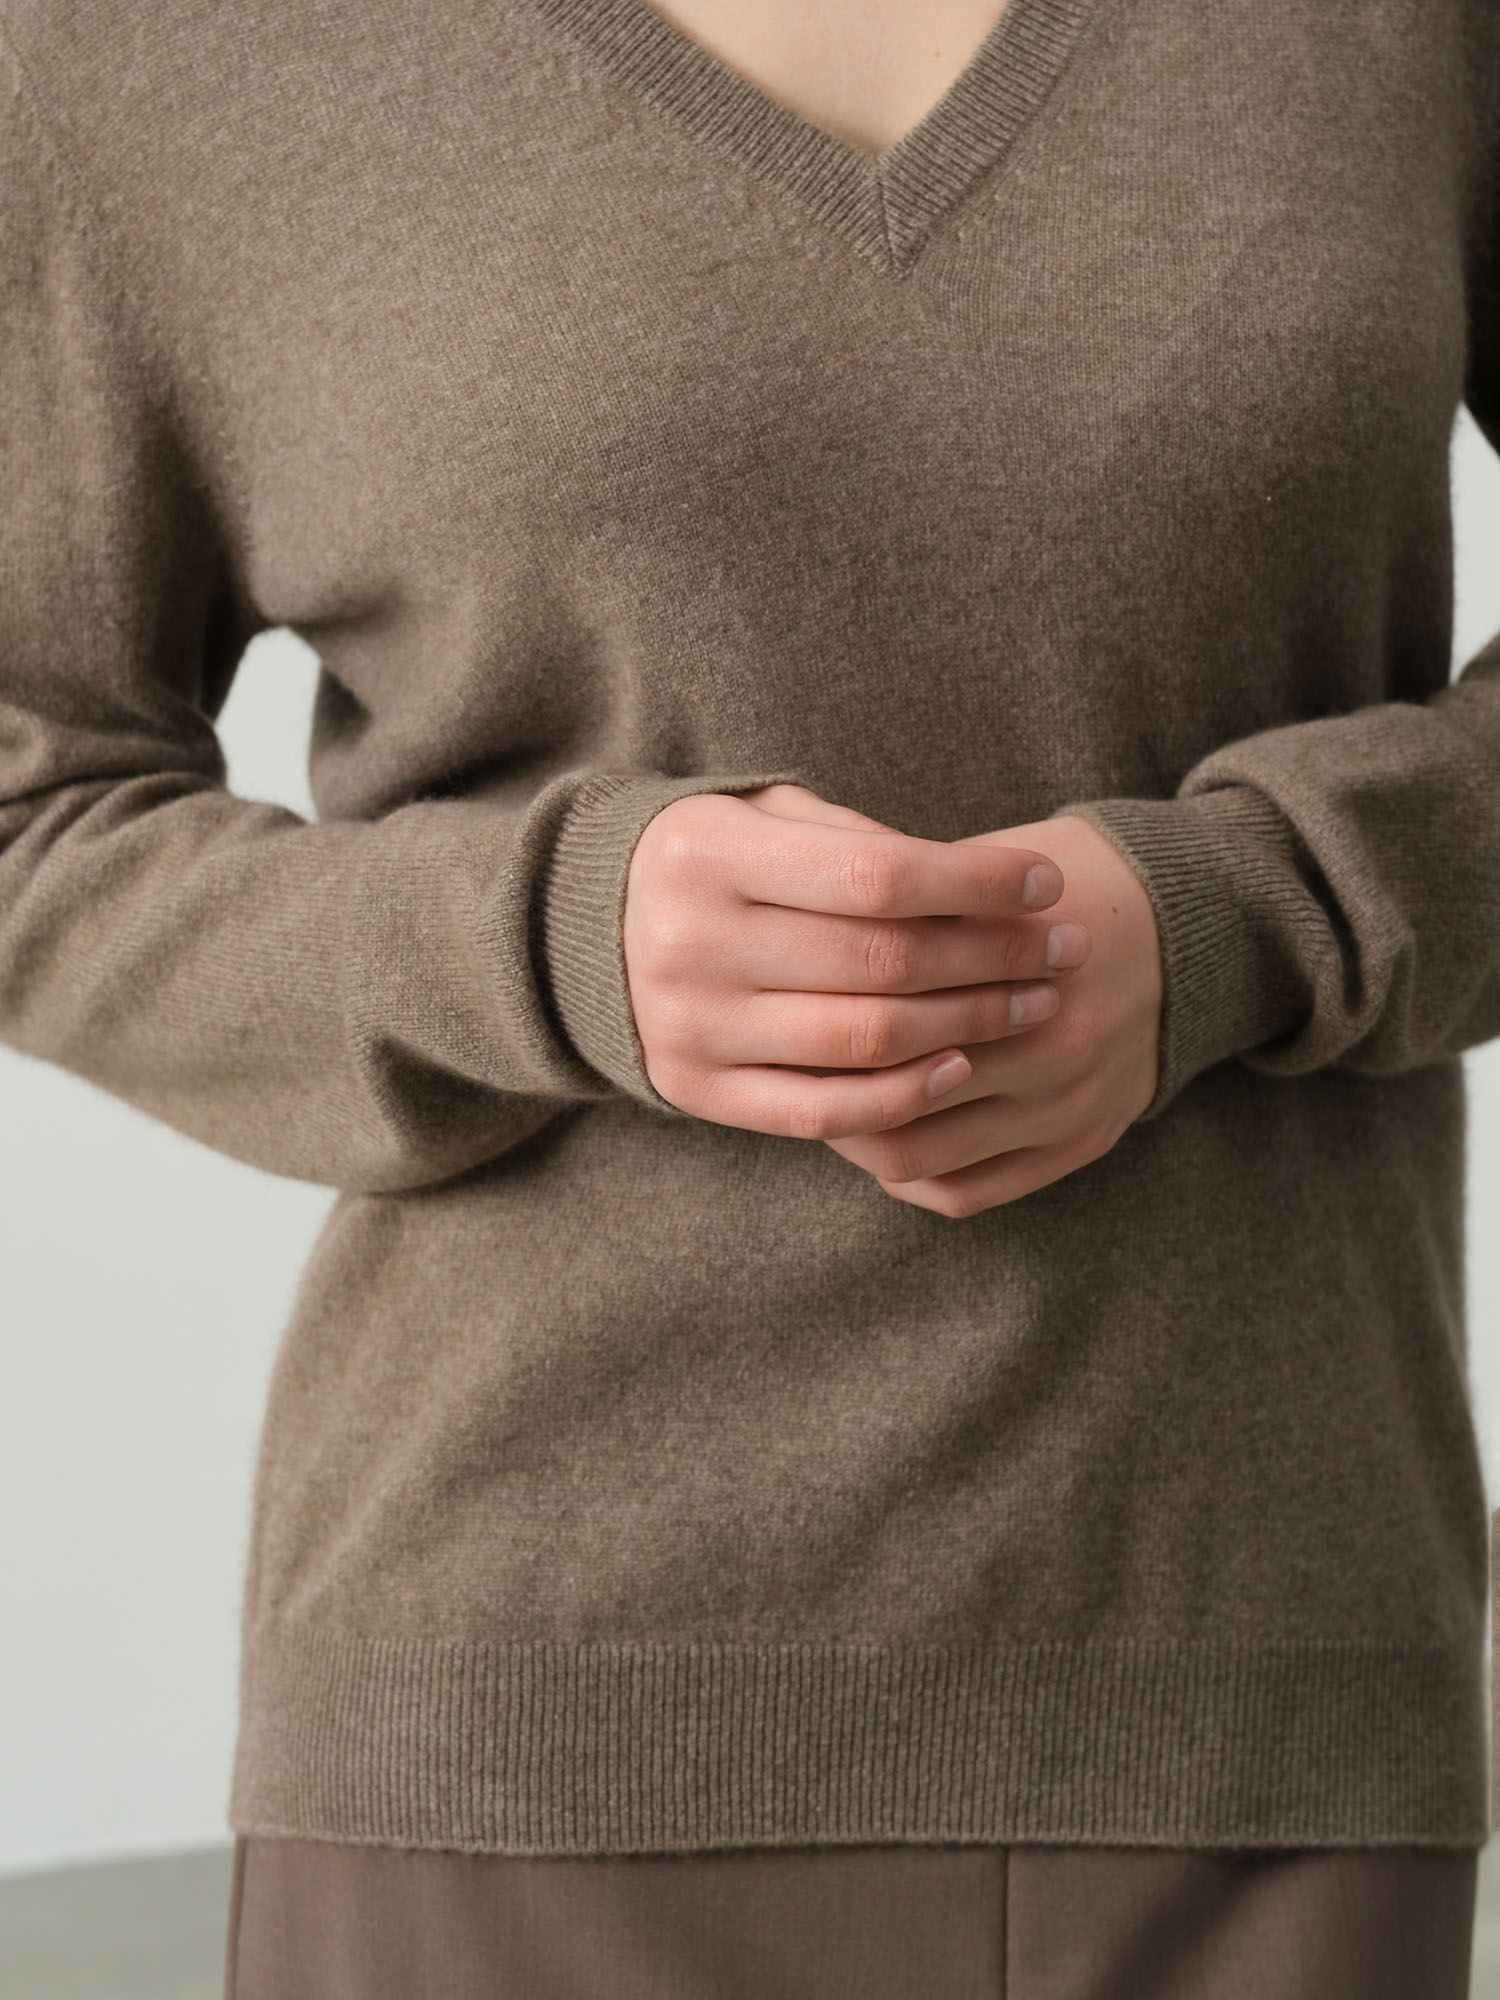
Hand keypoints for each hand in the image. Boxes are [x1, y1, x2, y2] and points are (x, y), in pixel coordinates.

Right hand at [621, 783, 1085, 1138]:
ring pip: (861, 1041)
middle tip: (1062, 948)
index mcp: (708, 856)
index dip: (977, 883)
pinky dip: (902, 1096)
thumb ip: (859, 844)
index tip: (1048, 882)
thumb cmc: (716, 859)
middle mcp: (689, 944)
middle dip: (993, 955)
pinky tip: (962, 1069)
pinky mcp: (695, 1090)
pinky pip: (820, 1111)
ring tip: (1033, 1002)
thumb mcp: (768, 818)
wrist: (586, 928)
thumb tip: (985, 888)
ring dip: (969, 1026)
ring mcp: (689, 1026)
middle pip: (880, 962)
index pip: (876, 876)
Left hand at [820, 815, 1162, 1215]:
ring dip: (860, 1134)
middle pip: (892, 1093)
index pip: (880, 1019)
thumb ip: (900, 901)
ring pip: (918, 1155)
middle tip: (783, 1061)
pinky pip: (967, 1191)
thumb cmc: (1055, 886)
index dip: (813, 1019)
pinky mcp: (1081, 1141)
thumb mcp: (981, 866)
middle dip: (827, 1080)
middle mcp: (1048, 1043)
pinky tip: (883, 1140)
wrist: (1186, 924)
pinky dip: (910, 1175)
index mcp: (1016, 964)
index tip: (778, 1004)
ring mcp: (1065, 1103)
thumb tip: (794, 920)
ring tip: (824, 1101)